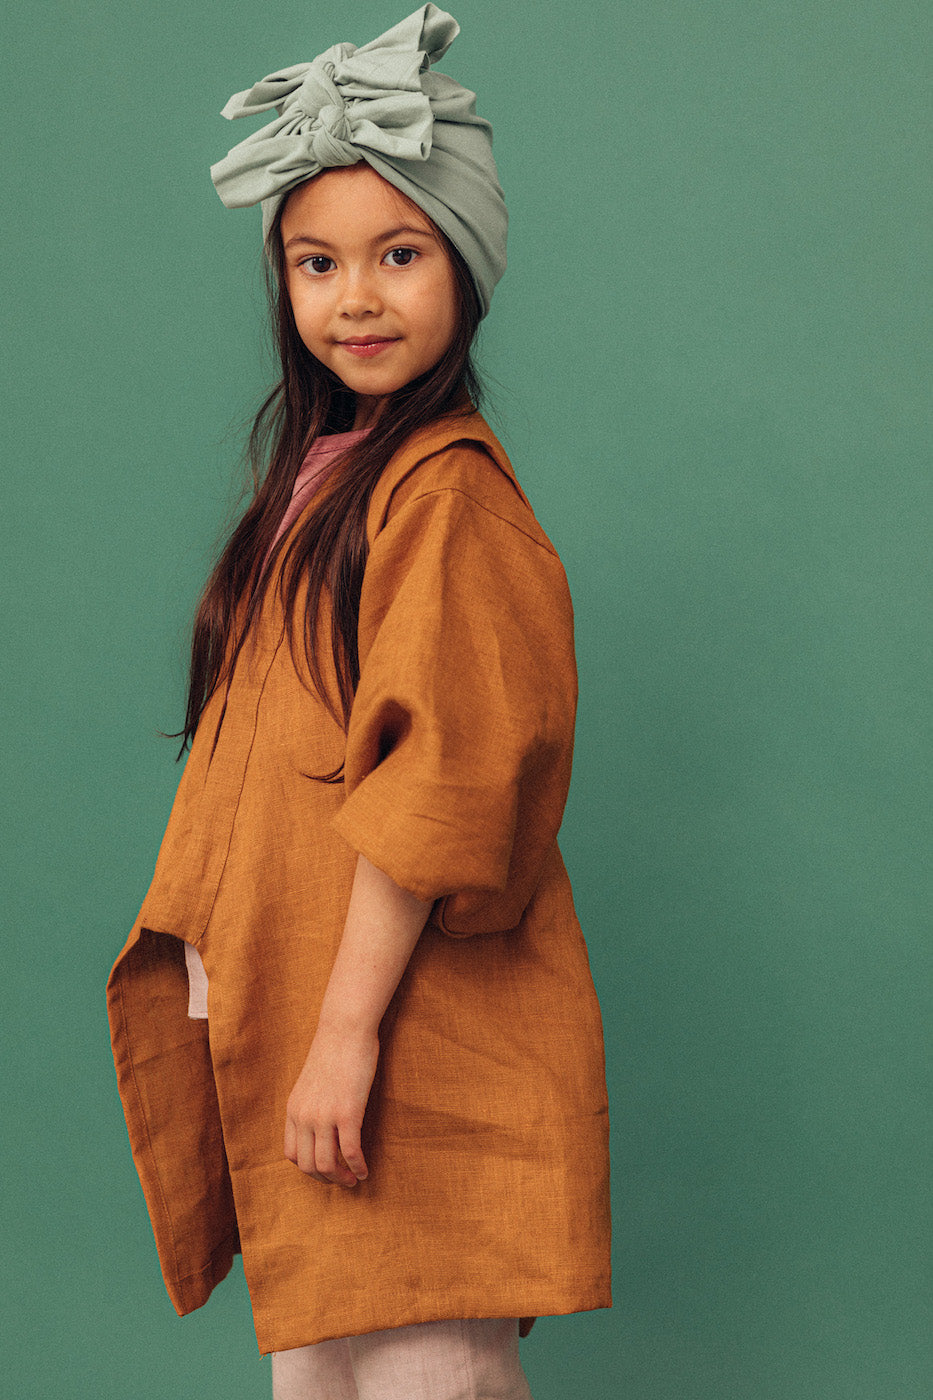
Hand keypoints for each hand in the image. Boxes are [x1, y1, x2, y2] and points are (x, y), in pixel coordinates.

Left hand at [284, 1021, 378, 1186]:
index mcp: (294, 1109)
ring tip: (353, 1179)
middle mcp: (304, 1116)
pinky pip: (350, 1152)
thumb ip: (311, 1104)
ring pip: (327, 1164)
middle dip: (325, 1179)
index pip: (291, 1154)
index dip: (308, 1167)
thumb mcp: (311, 1082)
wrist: (345, 1029)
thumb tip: (320, 1124)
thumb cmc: (334, 1051)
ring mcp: (324, 1116)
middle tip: (342, 1180)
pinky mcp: (347, 1113)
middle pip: (307, 1165)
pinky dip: (357, 1167)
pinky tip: (365, 1171)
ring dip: (341, 1178)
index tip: (325, 1168)